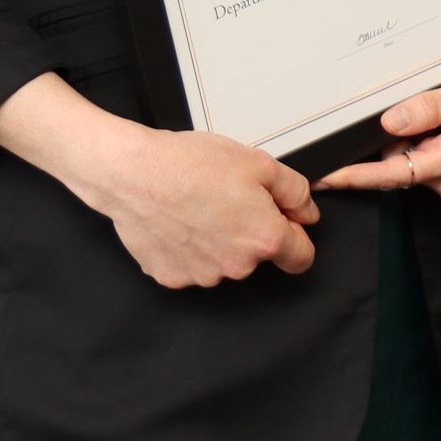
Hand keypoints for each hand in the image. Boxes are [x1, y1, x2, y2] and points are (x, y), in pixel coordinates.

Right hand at [0, 72, 320, 288]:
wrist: (133, 173)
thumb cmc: (190, 165)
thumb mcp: (261, 163)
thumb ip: (296, 192)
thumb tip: (307, 212)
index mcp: (264, 239)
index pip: (301, 258)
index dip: (296, 237)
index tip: (285, 225)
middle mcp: (235, 266)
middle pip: (258, 257)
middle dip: (252, 232)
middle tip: (231, 200)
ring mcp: (201, 276)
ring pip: (223, 262)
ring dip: (220, 242)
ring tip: (201, 207)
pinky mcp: (170, 276)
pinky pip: (191, 266)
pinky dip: (190, 249)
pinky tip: (180, 222)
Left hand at [317, 66, 440, 205]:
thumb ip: (429, 107)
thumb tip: (389, 121)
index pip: (391, 174)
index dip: (354, 176)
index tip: (324, 179)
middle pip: (403, 165)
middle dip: (403, 139)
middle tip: (438, 110)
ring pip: (418, 166)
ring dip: (424, 143)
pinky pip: (435, 169)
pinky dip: (437, 149)